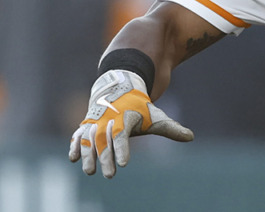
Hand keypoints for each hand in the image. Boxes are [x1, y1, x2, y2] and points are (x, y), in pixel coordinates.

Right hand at [69, 69, 192, 177]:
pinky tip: (72, 158)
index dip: (123, 150)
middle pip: (106, 143)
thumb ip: (171, 129)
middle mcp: (108, 121)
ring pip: (89, 141)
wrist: (119, 89)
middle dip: (106, 159)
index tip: (124, 164)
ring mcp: (95, 123)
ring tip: (89, 172)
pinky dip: (74, 145)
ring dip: (88, 155)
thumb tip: (191, 137)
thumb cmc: (139, 108)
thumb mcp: (156, 116)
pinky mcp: (86, 125)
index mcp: (125, 120)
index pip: (123, 137)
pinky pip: (78, 136)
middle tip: (110, 175)